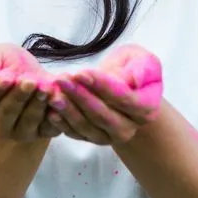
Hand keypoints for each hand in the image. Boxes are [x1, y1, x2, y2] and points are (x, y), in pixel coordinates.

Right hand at [0, 43, 62, 141]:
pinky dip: (55, 113)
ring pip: (27, 120)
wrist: (33, 77)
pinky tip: (58, 99)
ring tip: (46, 86)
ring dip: (37, 103)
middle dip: (19, 96)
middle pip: (5, 113)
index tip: (6, 78)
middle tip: (30, 81)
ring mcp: (18, 132)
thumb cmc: (8, 64)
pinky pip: (49, 127)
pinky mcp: (41, 134)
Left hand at [47, 44, 162, 145]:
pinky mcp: (93, 139)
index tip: (81, 72)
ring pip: (88, 127)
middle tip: (62, 80)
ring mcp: (110, 137)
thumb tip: (134, 80)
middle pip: (103, 115)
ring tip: (53, 95)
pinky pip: (76, 134)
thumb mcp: (140, 59)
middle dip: (80, 97)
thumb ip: (142, 67)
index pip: (124, 99)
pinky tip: (51, 111)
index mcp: (146, 108)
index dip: (102, 86)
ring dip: (68, 111)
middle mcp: (130, 128)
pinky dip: (63, 124)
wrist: (122, 88)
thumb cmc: (130, 68)